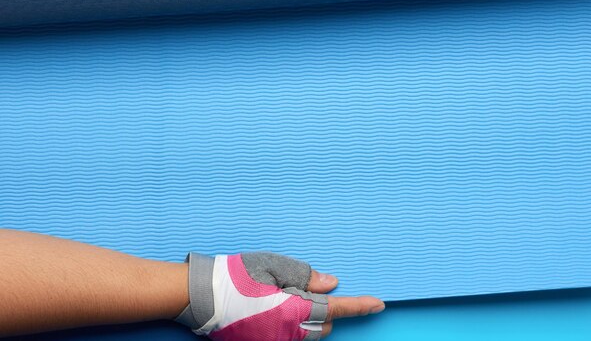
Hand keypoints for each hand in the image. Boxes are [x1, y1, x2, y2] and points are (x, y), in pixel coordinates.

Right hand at [175, 252, 384, 339]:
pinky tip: (274, 307)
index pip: (336, 310)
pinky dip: (292, 324)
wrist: (203, 296)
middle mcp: (289, 333)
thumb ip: (306, 276)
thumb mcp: (274, 265)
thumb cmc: (237, 275)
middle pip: (324, 326)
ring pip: (308, 334)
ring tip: (287, 296)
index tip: (379, 304)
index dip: (359, 306)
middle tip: (309, 288)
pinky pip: (289, 338)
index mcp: (294, 310)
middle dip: (327, 310)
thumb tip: (332, 284)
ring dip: (309, 319)